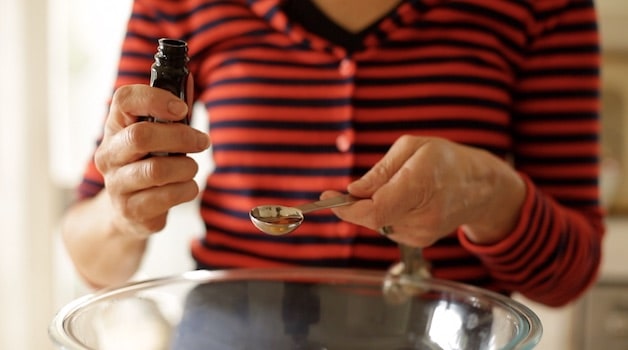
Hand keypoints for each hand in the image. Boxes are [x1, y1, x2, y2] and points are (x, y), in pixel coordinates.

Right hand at [94, 84, 209, 237]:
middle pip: (142, 135)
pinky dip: (187, 189)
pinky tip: (185, 187)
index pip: (123, 99)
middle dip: (181, 136)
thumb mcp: (159, 136)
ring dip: (186, 167)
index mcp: (115, 127)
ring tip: (190, 168)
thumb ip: (172, 111)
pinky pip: (168, 196)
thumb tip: (189, 78)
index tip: (181, 109)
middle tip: (202, 141)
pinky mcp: (131, 210)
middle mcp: (109, 154)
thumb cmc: (148, 164)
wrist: (127, 212)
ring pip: (157, 170)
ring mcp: (116, 184)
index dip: (155, 98)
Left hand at [323, 136, 524, 246]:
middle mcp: (422, 216)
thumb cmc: (447, 160)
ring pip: (379, 223)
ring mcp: (423, 233)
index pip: (375, 210)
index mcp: (420, 185)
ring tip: (399, 188)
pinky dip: (388, 215)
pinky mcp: (422, 241)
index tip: (326, 197)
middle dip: (356, 204)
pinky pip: (390, 227)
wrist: (482, 188)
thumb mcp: (413, 147)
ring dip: (375, 207)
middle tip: (353, 188)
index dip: (347, 209)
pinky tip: (406, 201)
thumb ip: (381, 171)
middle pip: (372, 218)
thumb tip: (353, 191)